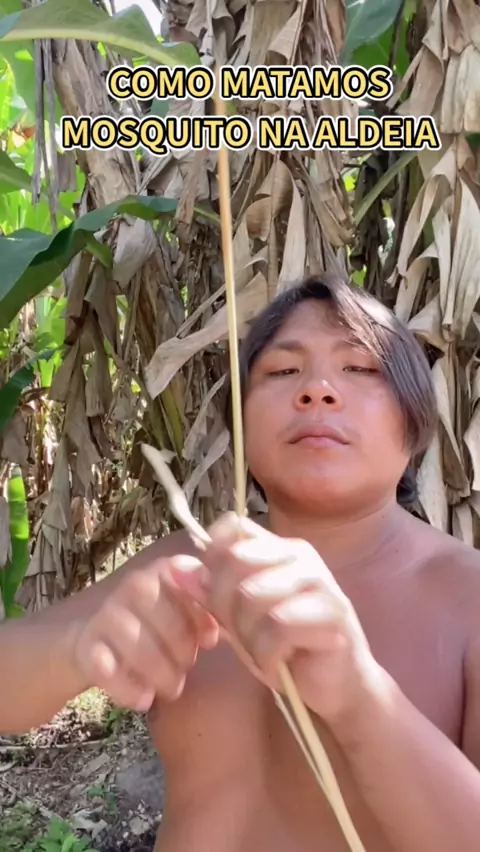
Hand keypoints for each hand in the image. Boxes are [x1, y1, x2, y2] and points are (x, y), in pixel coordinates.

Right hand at [67, 559, 218, 711]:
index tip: (209, 642)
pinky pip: (106, 668)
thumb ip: (208, 612)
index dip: (204, 618)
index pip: (192, 586)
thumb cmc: (151, 628)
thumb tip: (232, 626)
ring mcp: (106, 613)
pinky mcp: (84, 644)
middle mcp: (134, 585)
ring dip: (159, 673)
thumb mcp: (182, 614)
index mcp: (165, 572)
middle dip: (182, 652)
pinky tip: (144, 700)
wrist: (88, 640)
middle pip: (167, 620)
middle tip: (186, 670)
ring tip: (171, 689)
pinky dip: (128, 689)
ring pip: (137, 643)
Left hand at [171, 513, 383, 729]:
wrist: (338, 686)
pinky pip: (278, 628)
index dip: (213, 556)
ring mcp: (320, 583)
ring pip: (253, 595)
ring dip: (248, 636)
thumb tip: (176, 570)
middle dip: (224, 605)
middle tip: (238, 635)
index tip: (213, 593)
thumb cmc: (287, 648)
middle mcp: (300, 556)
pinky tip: (277, 665)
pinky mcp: (333, 614)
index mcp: (278, 549)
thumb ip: (212, 594)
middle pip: (236, 559)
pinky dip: (268, 655)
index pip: (235, 526)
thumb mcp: (240, 620)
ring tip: (261, 652)